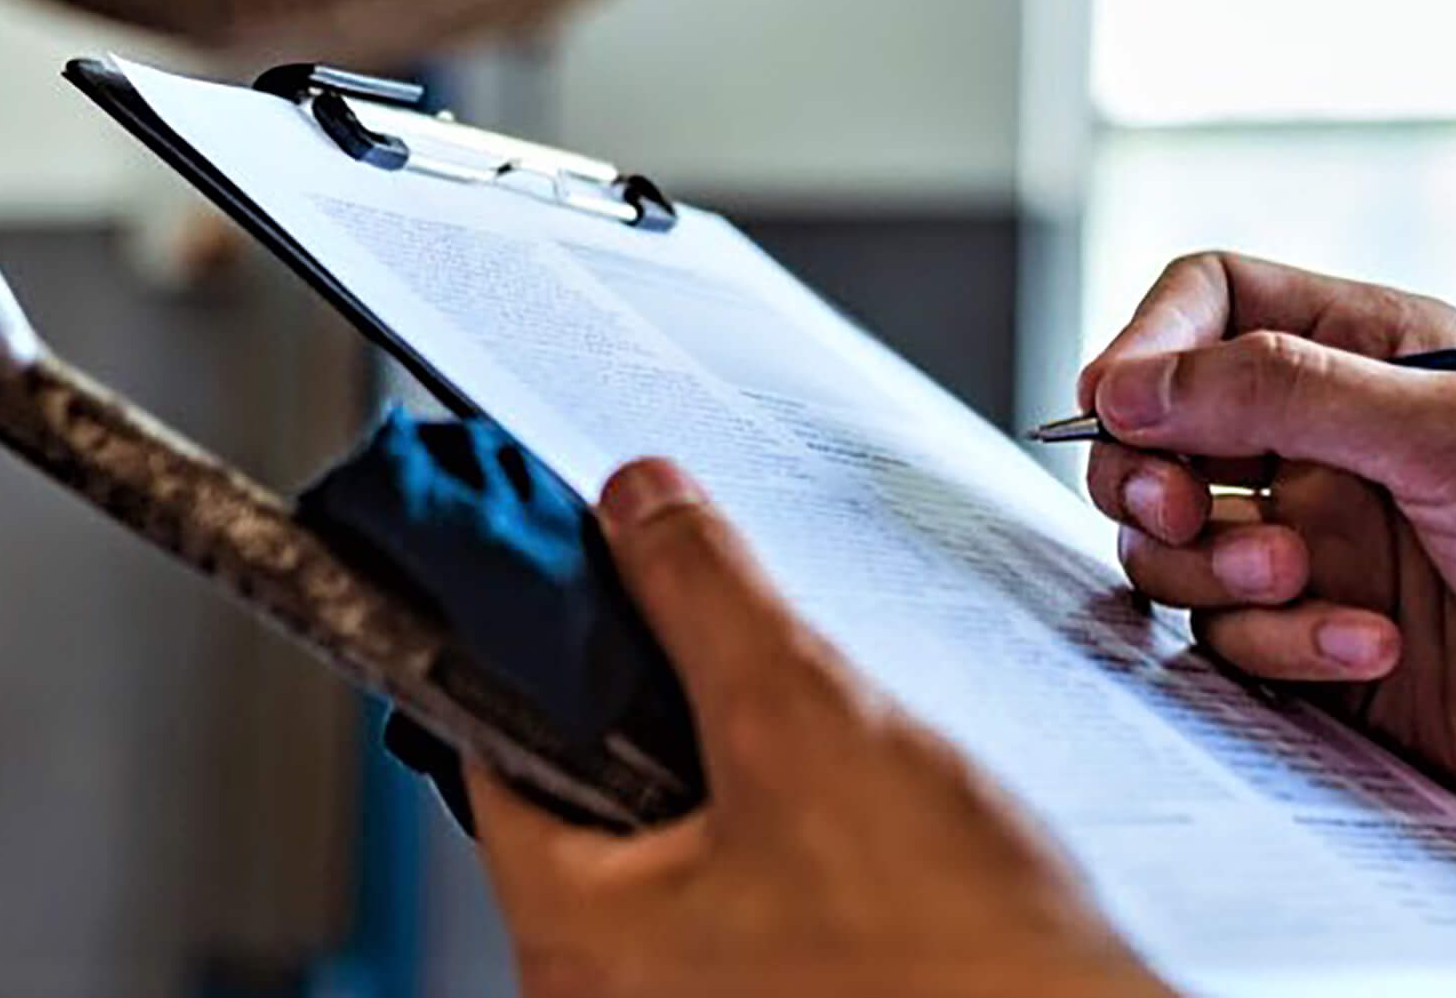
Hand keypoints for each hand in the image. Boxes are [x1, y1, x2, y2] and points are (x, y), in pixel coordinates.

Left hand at [469, 459, 1164, 997]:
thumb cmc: (956, 961)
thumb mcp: (806, 725)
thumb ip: (702, 597)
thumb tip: (635, 506)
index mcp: (574, 944)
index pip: (499, 753)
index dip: (542, 646)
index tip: (583, 577)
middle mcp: (613, 993)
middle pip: (593, 793)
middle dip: (668, 707)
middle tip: (738, 656)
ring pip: (683, 841)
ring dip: (743, 771)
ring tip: (821, 741)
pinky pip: (752, 895)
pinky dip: (789, 835)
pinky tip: (864, 815)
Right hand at [1080, 253, 1455, 853]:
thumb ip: (1286, 391)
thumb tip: (1135, 383)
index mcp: (1370, 354)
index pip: (1208, 304)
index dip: (1148, 348)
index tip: (1122, 408)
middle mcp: (1332, 443)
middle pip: (1161, 431)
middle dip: (1151, 474)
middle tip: (1186, 509)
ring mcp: (1323, 546)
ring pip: (1178, 544)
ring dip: (1217, 568)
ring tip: (1309, 585)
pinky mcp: (1321, 648)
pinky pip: (1230, 640)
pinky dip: (1281, 648)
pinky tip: (1373, 654)